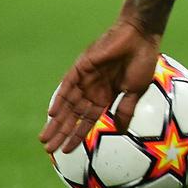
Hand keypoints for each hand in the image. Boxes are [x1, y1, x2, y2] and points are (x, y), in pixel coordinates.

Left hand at [39, 15, 160, 154]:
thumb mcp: (136, 90)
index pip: (87, 120)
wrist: (140, 37)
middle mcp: (92, 89)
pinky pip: (67, 86)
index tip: (66, 151)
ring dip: (56, 121)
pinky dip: (60, 99)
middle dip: (61, 132)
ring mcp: (85, 78)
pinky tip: (53, 114)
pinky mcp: (81, 67)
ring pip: (67, 104)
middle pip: (73, 115)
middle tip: (47, 149)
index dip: (77, 135)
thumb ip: (126, 109)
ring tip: (45, 138)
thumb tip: (120, 130)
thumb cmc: (143, 61)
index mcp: (106, 96)